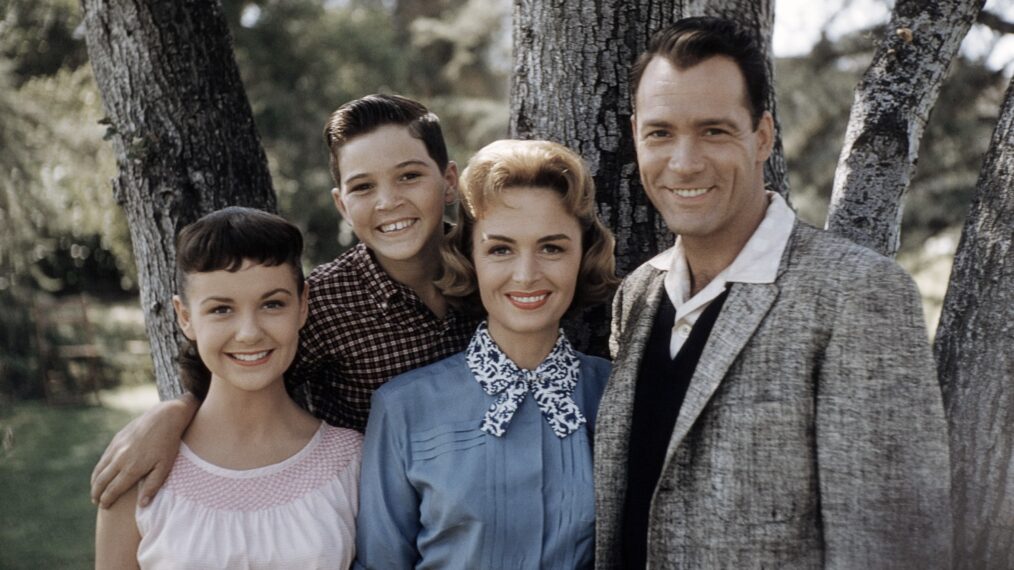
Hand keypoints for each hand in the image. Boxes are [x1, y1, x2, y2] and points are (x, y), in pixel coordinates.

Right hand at [90, 393, 197, 507]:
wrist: (164, 417)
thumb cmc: (168, 444)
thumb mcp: (165, 467)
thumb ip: (152, 486)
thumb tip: (142, 505)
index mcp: (132, 468)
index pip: (113, 489)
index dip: (107, 500)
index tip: (104, 507)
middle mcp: (120, 459)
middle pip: (102, 481)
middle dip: (97, 493)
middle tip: (96, 502)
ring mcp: (116, 448)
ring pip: (99, 469)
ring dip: (95, 482)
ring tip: (95, 491)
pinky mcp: (116, 439)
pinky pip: (103, 458)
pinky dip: (98, 468)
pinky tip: (100, 473)